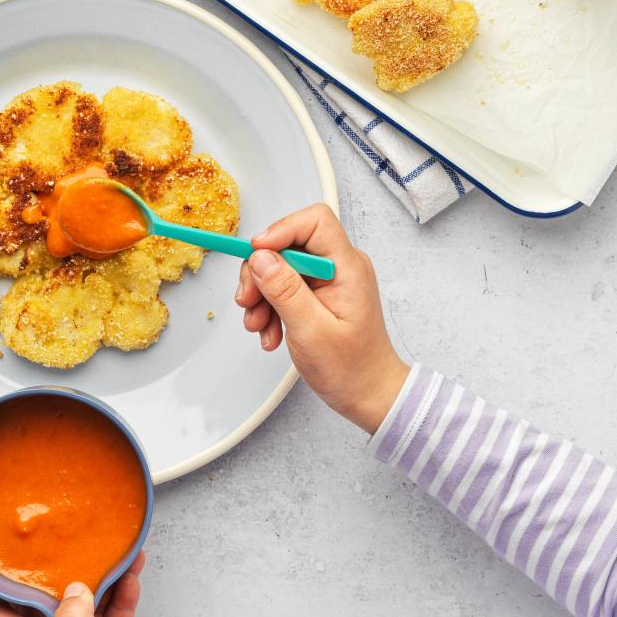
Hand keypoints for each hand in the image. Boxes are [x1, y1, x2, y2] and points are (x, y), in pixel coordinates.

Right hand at [234, 204, 408, 433]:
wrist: (368, 395)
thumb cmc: (352, 369)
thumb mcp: (311, 331)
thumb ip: (285, 290)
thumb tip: (260, 257)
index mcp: (346, 267)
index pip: (314, 221)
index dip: (280, 231)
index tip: (255, 255)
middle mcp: (339, 267)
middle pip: (289, 245)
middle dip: (262, 272)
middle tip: (248, 301)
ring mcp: (329, 281)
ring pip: (281, 267)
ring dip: (262, 295)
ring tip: (260, 326)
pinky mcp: (318, 294)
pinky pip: (285, 287)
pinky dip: (271, 308)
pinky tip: (270, 332)